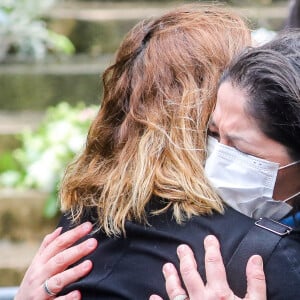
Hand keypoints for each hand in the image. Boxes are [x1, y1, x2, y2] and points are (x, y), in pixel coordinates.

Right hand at [15, 222, 97, 299]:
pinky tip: (78, 293)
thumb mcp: (37, 264)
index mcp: (40, 262)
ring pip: (58, 281)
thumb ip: (47, 246)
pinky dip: (67, 298)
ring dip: (74, 272)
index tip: (88, 226)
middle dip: (77, 250)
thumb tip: (60, 229)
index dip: (73, 234)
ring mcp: (41, 292)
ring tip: (89, 265)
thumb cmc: (33, 282)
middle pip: (59, 260)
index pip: (58, 244)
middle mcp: (40, 275)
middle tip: (93, 243)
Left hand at [150, 235, 265, 299]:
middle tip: (182, 248)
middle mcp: (201, 298)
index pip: (213, 264)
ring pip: (176, 290)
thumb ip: (255, 282)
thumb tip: (254, 258)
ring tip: (167, 266)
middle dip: (186, 258)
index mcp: (219, 293)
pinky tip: (154, 297)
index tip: (209, 238)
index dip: (211, 249)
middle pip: (190, 273)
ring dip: (171, 277)